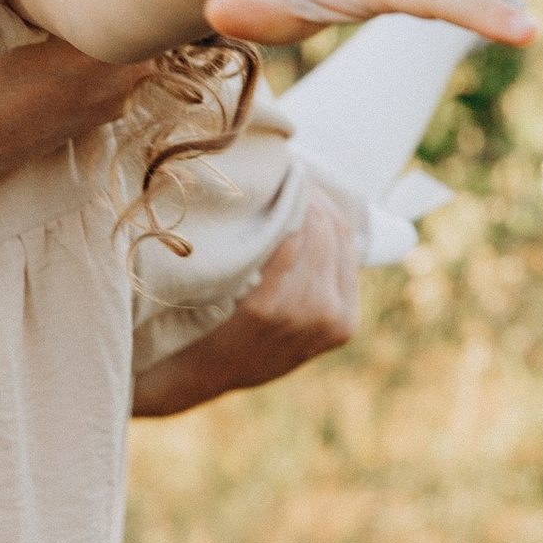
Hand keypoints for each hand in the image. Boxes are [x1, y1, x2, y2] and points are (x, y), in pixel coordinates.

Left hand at [130, 170, 364, 415]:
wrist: (194, 373)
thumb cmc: (239, 338)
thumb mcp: (293, 327)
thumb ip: (313, 286)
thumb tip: (317, 219)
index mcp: (343, 322)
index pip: (348, 241)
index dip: (326, 203)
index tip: (302, 180)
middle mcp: (328, 317)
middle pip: (330, 232)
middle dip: (309, 194)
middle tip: (284, 169)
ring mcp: (299, 314)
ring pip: (310, 233)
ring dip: (293, 197)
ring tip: (273, 177)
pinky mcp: (266, 309)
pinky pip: (281, 244)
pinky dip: (273, 216)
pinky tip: (259, 199)